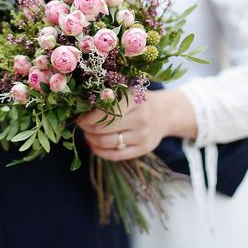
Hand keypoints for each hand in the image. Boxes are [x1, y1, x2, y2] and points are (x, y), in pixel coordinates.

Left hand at [77, 88, 196, 161]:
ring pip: (108, 143)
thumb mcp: (129, 92)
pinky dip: (100, 152)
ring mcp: (143, 136)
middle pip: (105, 128)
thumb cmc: (141, 101)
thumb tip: (82, 109)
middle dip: (88, 129)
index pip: (107, 112)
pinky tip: (94, 145)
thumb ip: (109, 98)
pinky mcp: (143, 149)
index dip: (90, 117)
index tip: (81, 118)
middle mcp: (140, 119)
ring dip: (92, 140)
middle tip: (82, 126)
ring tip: (88, 134)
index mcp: (135, 101)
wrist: (166, 113)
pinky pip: (116, 155)